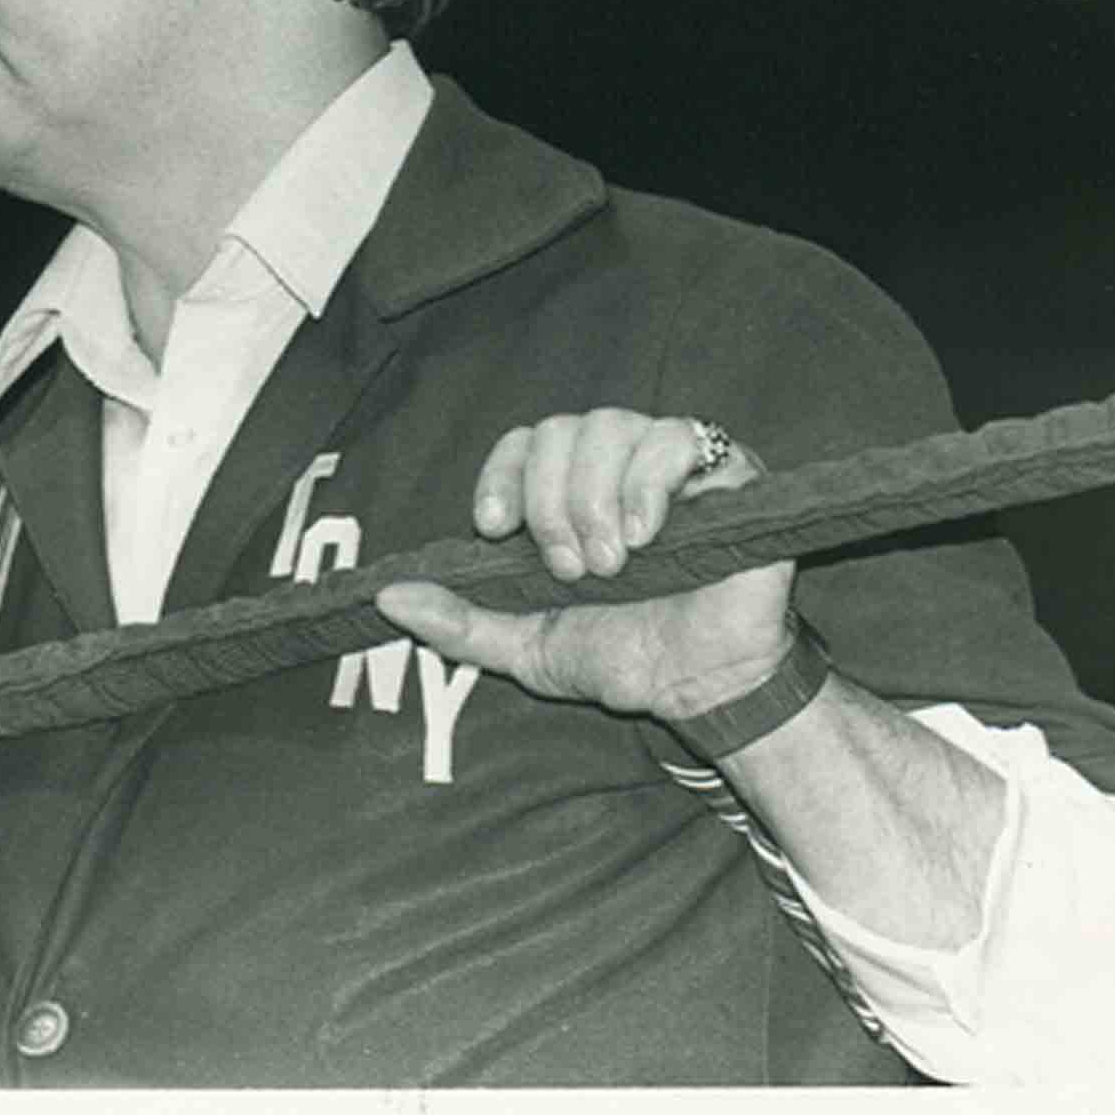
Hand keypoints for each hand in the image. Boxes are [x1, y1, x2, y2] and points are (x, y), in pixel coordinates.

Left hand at [375, 410, 795, 724]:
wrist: (704, 690)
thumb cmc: (623, 657)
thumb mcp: (526, 647)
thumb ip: (458, 622)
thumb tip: (388, 597)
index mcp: (566, 494)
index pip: (520, 445)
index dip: (500, 476)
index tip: (493, 528)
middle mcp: (614, 466)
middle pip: (557, 431)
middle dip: (549, 502)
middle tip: (569, 570)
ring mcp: (669, 462)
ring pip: (610, 425)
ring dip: (595, 496)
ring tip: (613, 563)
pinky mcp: (726, 470)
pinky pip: (677, 438)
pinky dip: (650, 483)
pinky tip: (648, 535)